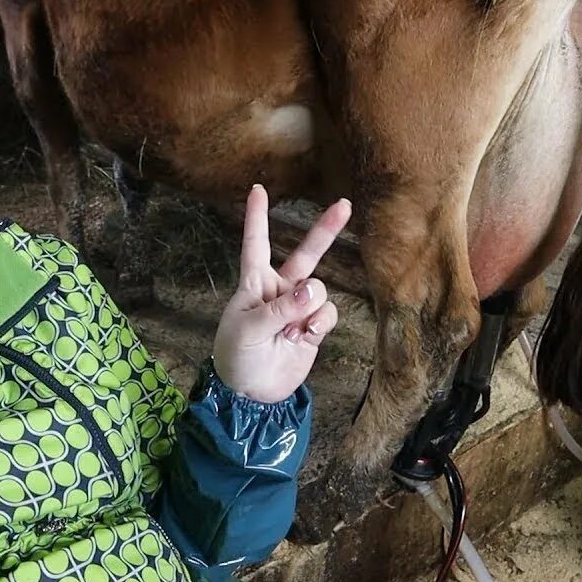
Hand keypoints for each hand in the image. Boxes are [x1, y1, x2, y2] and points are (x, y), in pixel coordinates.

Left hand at [212, 185, 351, 401]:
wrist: (251, 393)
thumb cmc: (237, 356)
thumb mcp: (249, 330)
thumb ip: (280, 308)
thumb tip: (312, 290)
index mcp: (254, 283)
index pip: (256, 244)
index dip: (256, 217)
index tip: (258, 189)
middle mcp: (279, 290)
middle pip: (306, 254)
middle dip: (325, 230)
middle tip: (344, 204)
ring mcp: (298, 308)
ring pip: (319, 291)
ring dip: (310, 308)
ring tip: (292, 332)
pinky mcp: (312, 327)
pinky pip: (326, 314)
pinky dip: (319, 325)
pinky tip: (304, 338)